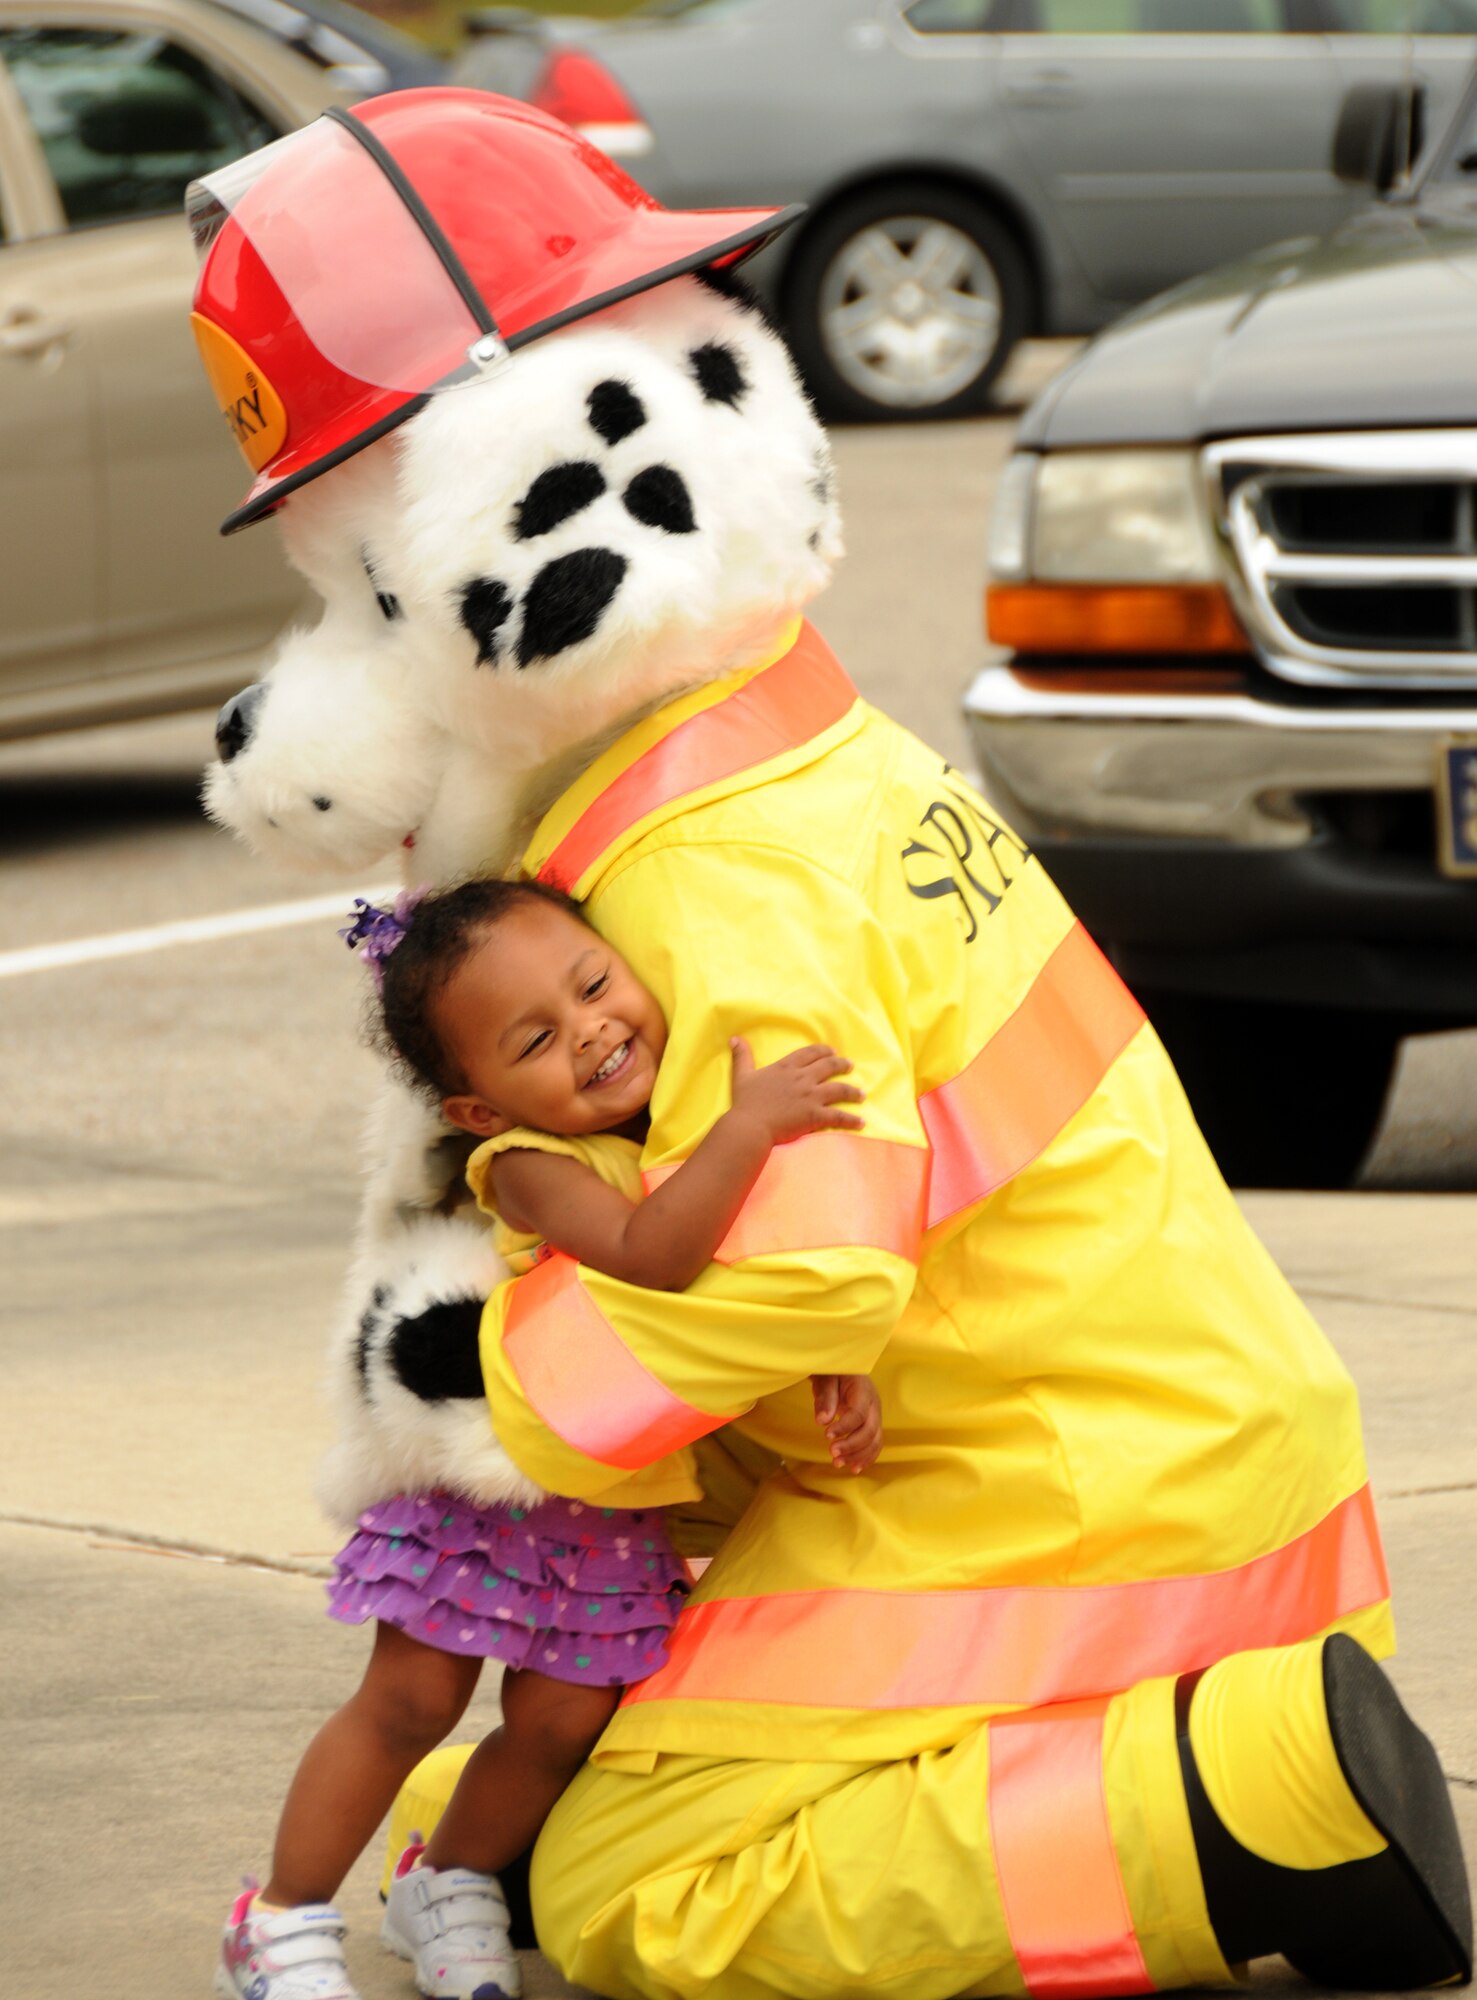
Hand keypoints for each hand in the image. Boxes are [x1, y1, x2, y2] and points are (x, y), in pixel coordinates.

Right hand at [729, 1037, 863, 1144]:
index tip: (832, 1052)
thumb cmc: (745, 1103)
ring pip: (840, 1090)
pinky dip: (852, 1120)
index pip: (810, 1053)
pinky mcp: (815, 1115)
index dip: (823, 1051)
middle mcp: (802, 1078)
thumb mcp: (742, 1076)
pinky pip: (839, 1117)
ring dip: (853, 1092)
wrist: (750, 1126)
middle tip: (850, 1067)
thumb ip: (742, 1056)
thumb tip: (735, 1038)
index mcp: (786, 1067)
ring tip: (861, 1094)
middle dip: (842, 1066)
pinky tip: (861, 1122)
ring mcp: (811, 1096)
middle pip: (829, 1067)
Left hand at [811, 1373, 881, 1473]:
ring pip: (875, 1440)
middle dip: (851, 1446)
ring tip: (837, 1463)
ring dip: (858, 1455)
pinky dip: (866, 1457)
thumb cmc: (832, 1373)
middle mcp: (874, 1404)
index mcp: (863, 1390)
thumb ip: (825, 1398)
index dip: (844, 1427)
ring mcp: (875, 1415)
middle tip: (832, 1454)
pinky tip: (854, 1467)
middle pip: (869, 1430)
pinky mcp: (873, 1424)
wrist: (843, 1369)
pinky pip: (875, 1443)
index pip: (858, 1414)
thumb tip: (822, 1421)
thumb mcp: (825, 1379)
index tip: (826, 1436)